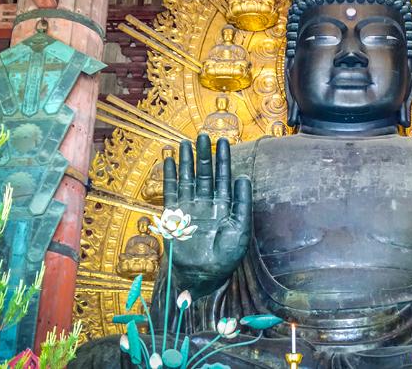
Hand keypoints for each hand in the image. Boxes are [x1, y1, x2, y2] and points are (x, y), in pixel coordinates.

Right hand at [163, 134, 251, 297]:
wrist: (202, 276)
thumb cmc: (225, 257)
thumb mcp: (240, 229)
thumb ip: (242, 203)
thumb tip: (242, 177)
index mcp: (224, 206)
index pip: (224, 177)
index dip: (223, 159)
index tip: (224, 141)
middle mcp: (206, 204)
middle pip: (205, 174)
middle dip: (204, 155)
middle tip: (204, 134)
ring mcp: (190, 208)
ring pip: (188, 179)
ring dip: (187, 161)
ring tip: (185, 142)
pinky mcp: (175, 215)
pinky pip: (172, 191)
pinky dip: (170, 176)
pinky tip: (169, 161)